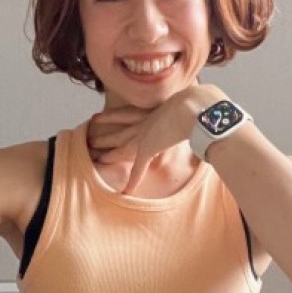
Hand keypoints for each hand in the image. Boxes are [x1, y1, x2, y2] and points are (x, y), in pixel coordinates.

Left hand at [88, 84, 227, 194]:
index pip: (128, 114)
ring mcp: (145, 135)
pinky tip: (125, 191)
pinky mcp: (148, 148)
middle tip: (89, 138)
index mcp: (154, 111)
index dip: (113, 116)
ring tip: (95, 158)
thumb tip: (203, 107)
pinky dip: (132, 180)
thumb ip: (193, 107)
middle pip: (119, 131)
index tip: (99, 116)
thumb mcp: (193, 101)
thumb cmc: (201, 102)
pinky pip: (138, 168)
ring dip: (108, 153)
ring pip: (120, 146)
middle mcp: (146, 122)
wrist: (196, 105)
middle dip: (105, 135)